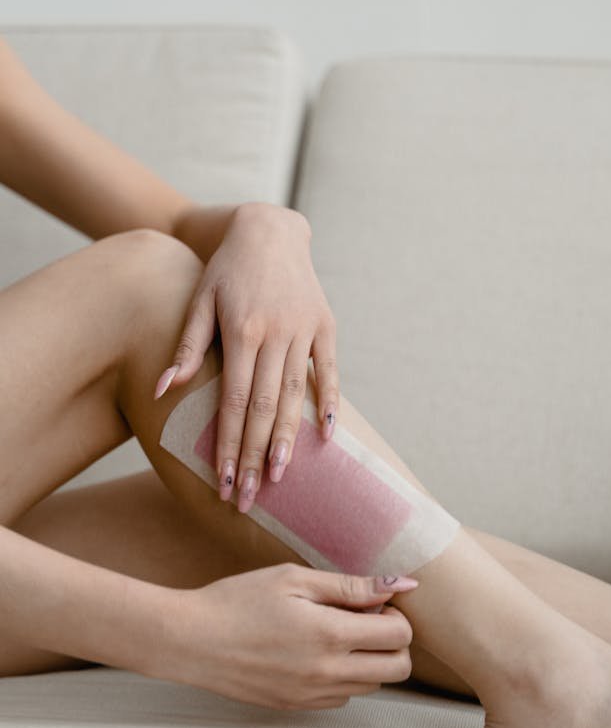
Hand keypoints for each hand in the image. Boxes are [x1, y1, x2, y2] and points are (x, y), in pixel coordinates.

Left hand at [156, 202, 338, 512]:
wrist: (270, 230)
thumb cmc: (226, 270)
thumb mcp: (199, 301)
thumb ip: (187, 348)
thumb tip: (164, 390)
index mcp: (241, 331)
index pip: (234, 403)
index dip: (230, 445)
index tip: (225, 483)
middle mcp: (275, 333)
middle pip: (264, 408)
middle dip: (256, 457)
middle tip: (250, 497)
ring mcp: (304, 330)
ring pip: (295, 396)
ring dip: (288, 440)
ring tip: (282, 477)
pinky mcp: (325, 326)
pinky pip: (329, 371)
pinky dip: (329, 403)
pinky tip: (326, 437)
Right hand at [163, 566, 416, 709]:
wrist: (190, 640)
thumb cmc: (239, 600)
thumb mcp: (294, 579)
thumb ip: (351, 586)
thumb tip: (402, 584)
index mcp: (330, 635)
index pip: (400, 636)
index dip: (395, 614)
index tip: (374, 601)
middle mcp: (327, 673)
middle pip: (398, 669)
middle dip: (394, 642)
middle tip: (366, 619)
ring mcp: (312, 695)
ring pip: (373, 685)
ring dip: (369, 660)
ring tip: (336, 633)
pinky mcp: (296, 707)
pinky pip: (342, 697)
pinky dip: (343, 676)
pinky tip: (316, 652)